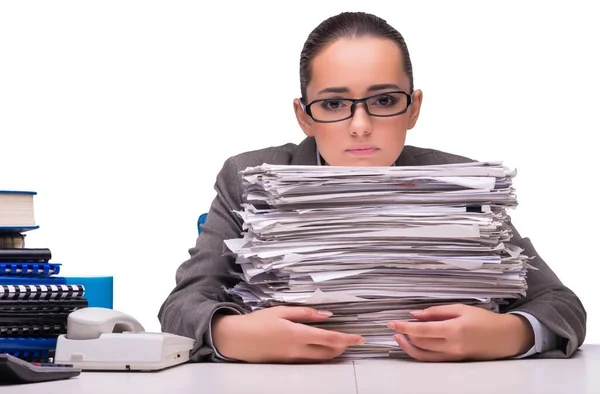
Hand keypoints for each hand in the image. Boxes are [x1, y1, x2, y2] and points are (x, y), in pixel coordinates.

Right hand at [212, 306, 364, 362]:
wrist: (237, 339)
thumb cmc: (257, 322)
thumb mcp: (281, 311)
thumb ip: (305, 313)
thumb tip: (325, 315)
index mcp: (297, 334)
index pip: (329, 338)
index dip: (346, 339)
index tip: (359, 338)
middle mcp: (297, 350)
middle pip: (328, 352)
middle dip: (343, 347)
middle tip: (352, 340)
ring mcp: (292, 359)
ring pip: (320, 358)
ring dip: (333, 352)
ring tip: (341, 343)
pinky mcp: (287, 363)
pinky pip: (310, 360)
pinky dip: (321, 355)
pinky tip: (322, 348)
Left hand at [388, 304, 534, 361]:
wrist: (504, 337)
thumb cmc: (484, 319)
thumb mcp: (461, 308)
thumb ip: (436, 312)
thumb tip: (415, 314)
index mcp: (454, 330)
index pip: (422, 331)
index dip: (404, 327)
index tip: (392, 323)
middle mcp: (452, 346)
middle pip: (420, 343)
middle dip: (405, 334)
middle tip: (396, 325)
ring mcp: (453, 356)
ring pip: (423, 355)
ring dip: (408, 346)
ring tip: (399, 337)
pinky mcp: (454, 361)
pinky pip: (431, 360)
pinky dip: (419, 352)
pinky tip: (413, 344)